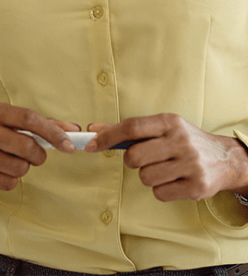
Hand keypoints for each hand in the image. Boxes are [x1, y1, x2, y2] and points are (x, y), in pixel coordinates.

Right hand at [0, 102, 77, 192]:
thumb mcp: (14, 122)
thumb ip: (45, 125)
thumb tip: (74, 130)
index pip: (28, 118)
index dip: (52, 132)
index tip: (69, 145)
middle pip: (26, 146)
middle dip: (38, 155)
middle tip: (35, 155)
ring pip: (19, 167)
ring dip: (24, 168)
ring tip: (13, 161)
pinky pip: (8, 183)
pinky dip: (12, 180)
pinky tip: (2, 171)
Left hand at [86, 114, 247, 201]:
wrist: (226, 159)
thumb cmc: (184, 141)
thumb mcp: (160, 127)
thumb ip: (126, 129)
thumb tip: (93, 128)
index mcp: (169, 122)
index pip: (131, 127)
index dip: (107, 136)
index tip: (90, 144)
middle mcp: (181, 141)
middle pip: (135, 156)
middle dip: (132, 161)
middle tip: (144, 159)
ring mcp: (191, 164)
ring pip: (146, 177)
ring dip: (148, 176)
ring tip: (163, 169)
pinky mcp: (197, 187)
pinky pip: (160, 193)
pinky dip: (161, 190)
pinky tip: (173, 181)